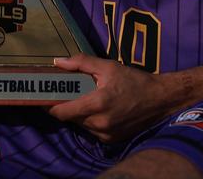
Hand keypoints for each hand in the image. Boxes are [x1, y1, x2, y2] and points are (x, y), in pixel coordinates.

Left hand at [47, 55, 178, 141]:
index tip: (42, 97)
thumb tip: (57, 62)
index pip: (62, 112)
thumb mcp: (108, 66)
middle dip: (65, 106)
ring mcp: (106, 134)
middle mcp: (100, 123)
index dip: (49, 105)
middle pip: (70, 117)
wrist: (160, 99)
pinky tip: (98, 108)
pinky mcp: (112, 140)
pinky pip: (92, 130)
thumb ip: (81, 63)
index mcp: (97, 104)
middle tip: (64, 93)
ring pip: (81, 125)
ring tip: (84, 98)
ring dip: (78, 113)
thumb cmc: (134, 80)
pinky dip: (90, 120)